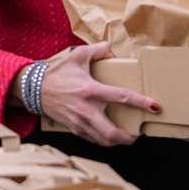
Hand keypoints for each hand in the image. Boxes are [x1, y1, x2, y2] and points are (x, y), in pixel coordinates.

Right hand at [40, 43, 160, 145]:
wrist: (33, 89)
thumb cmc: (56, 73)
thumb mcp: (76, 56)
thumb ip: (97, 50)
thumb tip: (112, 48)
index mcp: (90, 90)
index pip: (121, 97)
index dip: (141, 102)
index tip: (155, 106)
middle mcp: (86, 109)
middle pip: (112, 132)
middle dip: (129, 137)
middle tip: (138, 134)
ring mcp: (79, 122)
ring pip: (103, 140)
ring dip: (117, 141)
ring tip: (126, 136)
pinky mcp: (74, 128)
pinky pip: (93, 140)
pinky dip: (104, 140)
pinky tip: (109, 135)